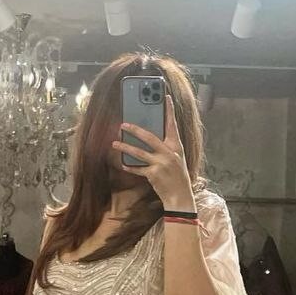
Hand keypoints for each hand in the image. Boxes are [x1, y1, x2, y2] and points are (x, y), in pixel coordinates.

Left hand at [111, 91, 194, 209]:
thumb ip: (167, 148)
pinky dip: (130, 166)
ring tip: (115, 142)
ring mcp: (161, 164)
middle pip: (149, 137)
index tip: (166, 97)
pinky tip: (122, 163)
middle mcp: (169, 153)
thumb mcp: (177, 159)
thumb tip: (150, 137)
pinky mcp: (153, 175)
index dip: (169, 111)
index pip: (173, 125)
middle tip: (123, 124)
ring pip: (139, 152)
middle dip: (135, 130)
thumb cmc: (178, 176)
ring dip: (125, 147)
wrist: (180, 196)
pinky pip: (138, 169)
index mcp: (176, 147)